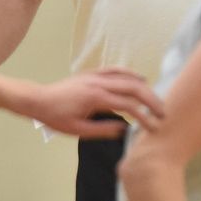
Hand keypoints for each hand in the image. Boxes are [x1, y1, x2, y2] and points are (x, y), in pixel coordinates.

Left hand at [25, 67, 163, 138]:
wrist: (38, 100)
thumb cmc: (56, 117)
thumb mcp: (78, 130)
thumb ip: (103, 130)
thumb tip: (125, 131)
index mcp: (96, 98)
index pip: (128, 106)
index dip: (144, 117)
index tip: (153, 128)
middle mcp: (99, 83)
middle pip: (133, 88)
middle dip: (151, 100)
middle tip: (162, 113)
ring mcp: (96, 75)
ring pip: (127, 77)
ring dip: (144, 88)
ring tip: (155, 100)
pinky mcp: (92, 73)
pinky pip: (116, 70)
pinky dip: (130, 73)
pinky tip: (140, 79)